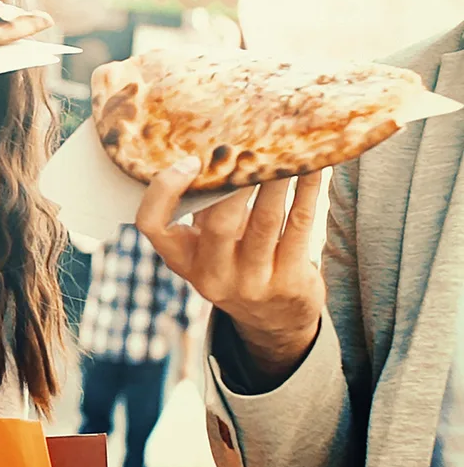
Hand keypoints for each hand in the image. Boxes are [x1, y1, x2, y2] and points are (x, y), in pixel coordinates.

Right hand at [135, 158, 324, 384]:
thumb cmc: (234, 262)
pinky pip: (300, 227)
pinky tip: (313, 170)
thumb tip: (215, 149)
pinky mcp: (289, 282)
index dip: (164, 190)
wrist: (273, 319)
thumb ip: (203, 207)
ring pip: (266, 221)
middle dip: (236, 180)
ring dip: (277, 180)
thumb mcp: (206, 245)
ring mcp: (252, 283)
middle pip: (218, 222)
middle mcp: (211, 275)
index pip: (151, 224)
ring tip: (287, 149)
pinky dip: (307, 193)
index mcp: (181, 259)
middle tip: (249, 147)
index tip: (191, 161)